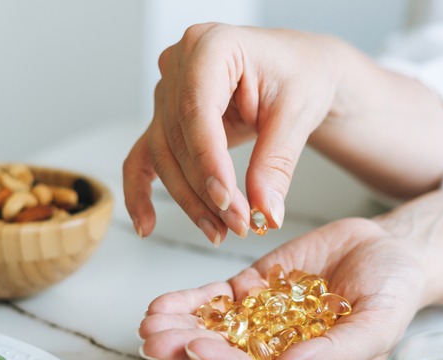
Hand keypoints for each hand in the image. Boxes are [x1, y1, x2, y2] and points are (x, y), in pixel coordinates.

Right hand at [123, 23, 343, 244]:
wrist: (300, 70)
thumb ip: (276, 163)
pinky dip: (141, 191)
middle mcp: (179, 63)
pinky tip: (147, 225)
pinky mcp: (167, 117)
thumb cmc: (301, 75)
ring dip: (190, 199)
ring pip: (164, 155)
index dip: (208, 161)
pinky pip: (145, 156)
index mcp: (211, 45)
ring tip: (220, 230)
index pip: (197, 110)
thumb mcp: (298, 114)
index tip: (227, 200)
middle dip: (206, 189)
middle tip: (238, 224)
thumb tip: (266, 212)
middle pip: (178, 138)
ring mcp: (168, 90)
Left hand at [138, 217, 424, 359]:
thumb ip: (334, 354)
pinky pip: (218, 300)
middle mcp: (280, 352)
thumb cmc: (394, 292)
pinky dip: (191, 301)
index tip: (199, 349)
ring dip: (180, 327)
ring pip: (215, 329)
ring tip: (151, 322)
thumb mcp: (377, 324)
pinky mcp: (255, 290)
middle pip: (227, 358)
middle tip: (156, 340)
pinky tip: (165, 304)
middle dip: (188, 349)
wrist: (390, 249)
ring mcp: (264, 320)